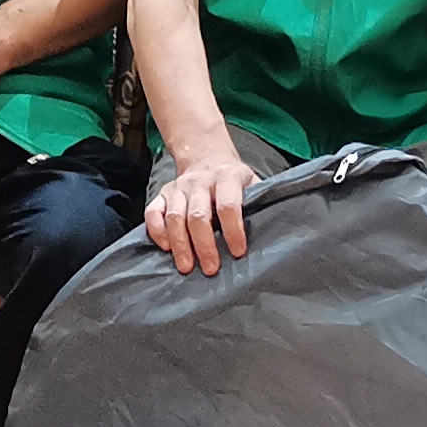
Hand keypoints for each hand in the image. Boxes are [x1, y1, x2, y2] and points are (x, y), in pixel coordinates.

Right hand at [148, 150, 249, 274]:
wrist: (207, 157)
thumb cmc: (234, 180)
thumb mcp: (252, 182)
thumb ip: (259, 201)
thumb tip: (274, 230)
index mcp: (227, 177)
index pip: (229, 205)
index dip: (233, 231)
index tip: (238, 252)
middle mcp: (200, 181)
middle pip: (198, 216)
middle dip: (204, 245)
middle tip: (210, 269)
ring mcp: (179, 187)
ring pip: (175, 217)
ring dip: (181, 244)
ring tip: (187, 267)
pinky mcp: (162, 194)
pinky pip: (153, 212)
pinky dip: (157, 231)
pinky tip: (166, 248)